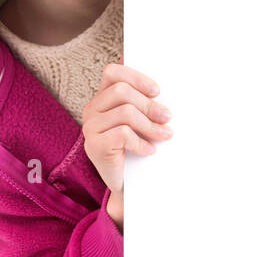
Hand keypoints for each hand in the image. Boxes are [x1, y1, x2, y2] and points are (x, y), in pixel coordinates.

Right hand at [82, 56, 173, 195]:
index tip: (157, 91)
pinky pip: (122, 134)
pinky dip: (141, 142)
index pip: (112, 73)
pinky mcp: (94, 145)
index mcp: (102, 98)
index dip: (136, 77)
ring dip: (150, 125)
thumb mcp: (140, 122)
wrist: (126, 184)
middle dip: (149, 104)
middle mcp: (92, 110)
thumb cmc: (135, 149)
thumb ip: (144, 104)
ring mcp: (90, 127)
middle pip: (121, 91)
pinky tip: (149, 150)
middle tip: (167, 117)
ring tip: (165, 135)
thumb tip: (163, 90)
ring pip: (125, 112)